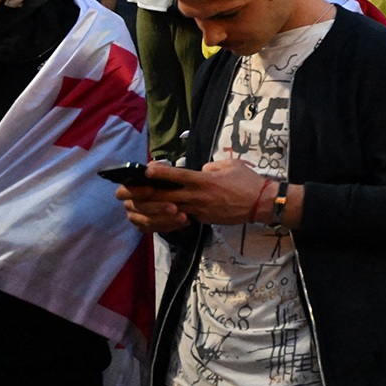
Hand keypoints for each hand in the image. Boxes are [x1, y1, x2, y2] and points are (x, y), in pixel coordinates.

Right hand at [117, 164, 191, 233]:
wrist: (181, 194)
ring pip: (148, 221)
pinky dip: (169, 226)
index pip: (122, 192)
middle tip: (175, 207)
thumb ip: (158, 169)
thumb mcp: (165, 171)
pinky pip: (154, 229)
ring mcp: (135, 217)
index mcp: (129, 188)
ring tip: (183, 216)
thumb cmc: (168, 181)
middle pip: (139, 208)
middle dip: (158, 207)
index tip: (151, 190)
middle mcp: (130, 204)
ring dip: (166, 219)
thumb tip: (150, 169)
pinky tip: (183, 222)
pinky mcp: (144, 227)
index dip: (135, 192)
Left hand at [121, 159, 270, 228]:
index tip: (144, 169)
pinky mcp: (201, 220)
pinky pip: (179, 217)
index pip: (177, 176)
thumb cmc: (248, 181)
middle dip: (143, 193)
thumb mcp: (231, 165)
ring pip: (168, 210)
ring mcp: (198, 210)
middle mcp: (197, 196)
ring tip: (134, 203)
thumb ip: (210, 167)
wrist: (261, 204)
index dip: (159, 172)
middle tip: (124, 191)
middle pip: (164, 196)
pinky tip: (155, 213)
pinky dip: (166, 215)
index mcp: (204, 180)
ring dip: (149, 206)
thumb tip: (199, 171)